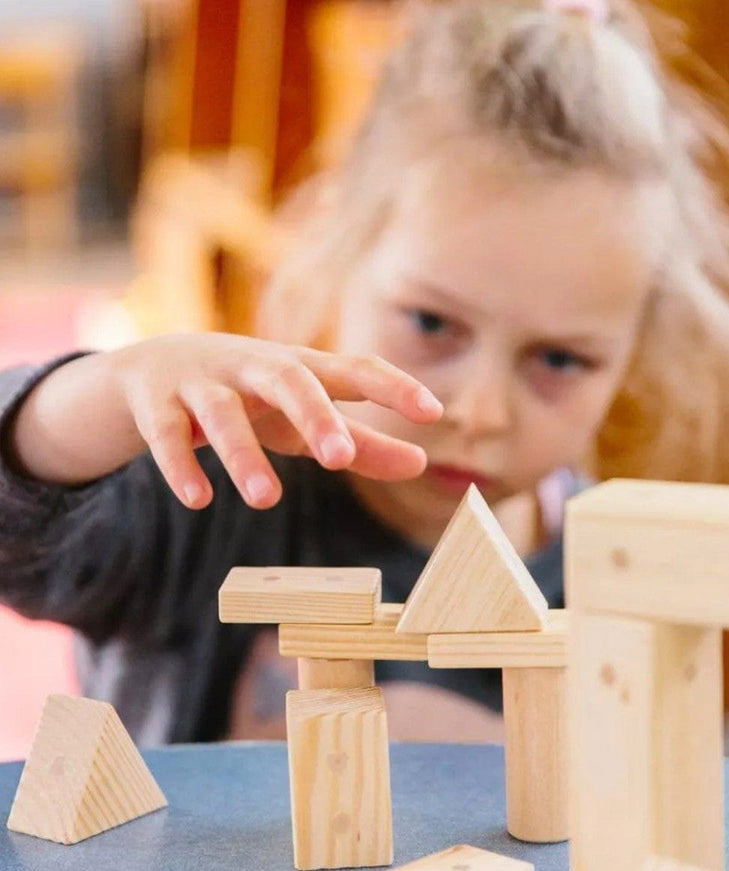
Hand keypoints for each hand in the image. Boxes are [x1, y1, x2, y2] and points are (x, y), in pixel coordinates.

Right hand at [111, 333, 442, 508]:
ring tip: (268, 499)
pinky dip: (180, 464)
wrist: (149, 371)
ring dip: (244, 453)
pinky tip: (199, 500)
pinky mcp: (156, 403)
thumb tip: (421, 463)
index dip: (393, 386)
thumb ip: (362, 442)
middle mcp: (253, 366)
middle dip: (315, 414)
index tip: (434, 412)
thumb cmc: (251, 397)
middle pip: (288, 379)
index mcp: (300, 368)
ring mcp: (201, 381)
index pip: (354, 369)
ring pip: (222, 411)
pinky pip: (166, 432)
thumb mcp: (304, 419)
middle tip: (340, 458)